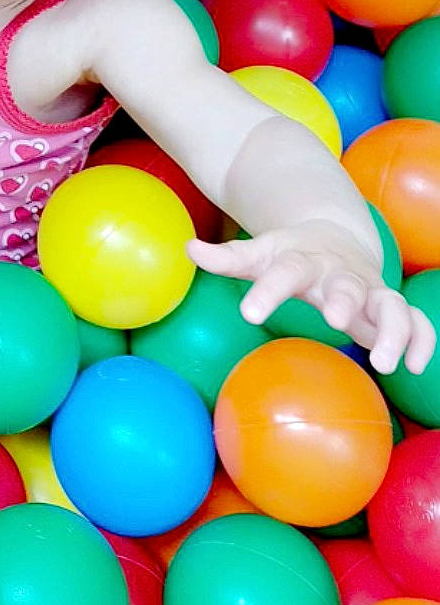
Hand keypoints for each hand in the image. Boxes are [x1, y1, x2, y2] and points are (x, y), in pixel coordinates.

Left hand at [188, 219, 435, 376]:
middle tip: (333, 321)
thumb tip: (188, 249)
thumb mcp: (260, 253)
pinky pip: (417, 321)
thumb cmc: (292, 253)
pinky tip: (416, 367)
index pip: (283, 272)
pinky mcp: (391, 306)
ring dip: (392, 329)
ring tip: (384, 361)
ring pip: (392, 305)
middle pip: (345, 284)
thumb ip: (228, 257)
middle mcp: (340, 274)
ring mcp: (370, 289)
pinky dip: (422, 340)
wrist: (337, 237)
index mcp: (303, 260)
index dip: (267, 291)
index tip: (247, 313)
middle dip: (342, 300)